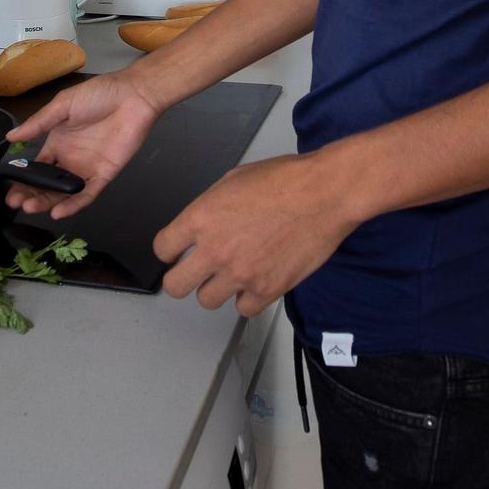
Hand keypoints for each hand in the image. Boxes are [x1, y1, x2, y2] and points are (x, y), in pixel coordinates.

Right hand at [5, 69, 165, 219]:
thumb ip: (38, 124)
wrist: (133, 96)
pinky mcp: (104, 175)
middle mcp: (69, 159)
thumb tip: (10, 136)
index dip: (22, 180)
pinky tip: (59, 212)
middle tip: (16, 203)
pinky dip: (74, 204)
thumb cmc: (98, 94)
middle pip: (47, 184)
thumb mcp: (62, 105)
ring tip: (31, 208)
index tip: (9, 189)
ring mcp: (86, 169)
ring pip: (63, 193)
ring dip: (48, 202)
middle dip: (31, 195)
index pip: (36, 168)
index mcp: (57, 143)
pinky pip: (87, 194)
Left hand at [153, 153, 362, 317]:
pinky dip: (248, 299)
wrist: (324, 193)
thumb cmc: (286, 179)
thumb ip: (211, 208)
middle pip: (175, 285)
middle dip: (182, 278)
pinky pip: (244, 309)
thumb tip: (204, 224)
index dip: (170, 250)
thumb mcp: (234, 180)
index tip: (176, 252)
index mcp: (201, 218)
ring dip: (217, 289)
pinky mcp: (266, 290)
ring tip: (232, 274)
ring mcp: (240, 273)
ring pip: (206, 301)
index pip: (163, 248)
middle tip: (195, 272)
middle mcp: (215, 250)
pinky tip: (256, 281)